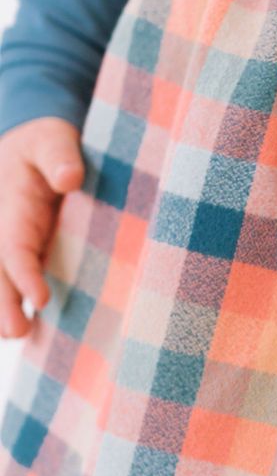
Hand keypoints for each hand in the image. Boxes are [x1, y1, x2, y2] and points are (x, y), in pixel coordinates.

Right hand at [0, 118, 84, 338]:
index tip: (41, 299)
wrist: (35, 142)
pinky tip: (25, 329)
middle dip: (3, 302)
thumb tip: (70, 178)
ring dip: (4, 306)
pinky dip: (14, 298)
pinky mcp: (22, 250)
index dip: (24, 273)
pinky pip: (13, 275)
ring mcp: (10, 241)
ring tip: (13, 336)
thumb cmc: (47, 141)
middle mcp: (5, 228)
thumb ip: (59, 155)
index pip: (14, 245)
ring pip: (1, 277)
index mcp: (13, 205)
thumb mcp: (52, 139)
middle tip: (14, 332)